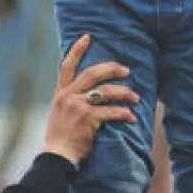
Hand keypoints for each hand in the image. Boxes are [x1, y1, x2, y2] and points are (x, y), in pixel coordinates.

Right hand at [42, 34, 139, 166]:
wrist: (57, 155)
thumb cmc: (60, 137)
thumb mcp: (59, 113)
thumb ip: (70, 99)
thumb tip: (88, 91)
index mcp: (60, 93)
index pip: (67, 66)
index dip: (77, 50)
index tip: (87, 37)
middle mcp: (68, 96)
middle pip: (92, 73)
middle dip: (111, 69)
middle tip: (126, 70)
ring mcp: (78, 107)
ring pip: (106, 92)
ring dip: (124, 93)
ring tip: (135, 96)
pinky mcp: (88, 119)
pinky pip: (111, 112)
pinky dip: (124, 113)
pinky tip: (132, 116)